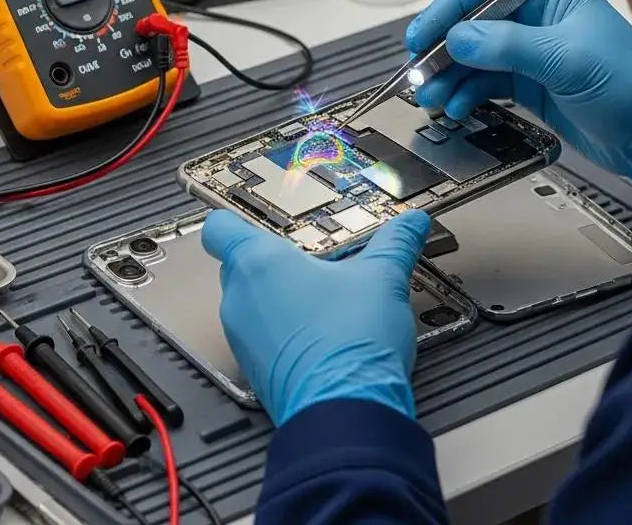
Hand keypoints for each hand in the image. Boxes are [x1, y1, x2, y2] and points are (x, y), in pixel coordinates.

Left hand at [201, 209, 430, 425]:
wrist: (346, 412)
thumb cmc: (350, 340)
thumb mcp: (383, 278)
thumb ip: (395, 243)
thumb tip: (412, 222)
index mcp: (258, 262)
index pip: (219, 228)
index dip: (231, 219)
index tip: (252, 218)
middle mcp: (239, 298)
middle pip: (238, 264)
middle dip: (272, 260)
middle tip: (310, 259)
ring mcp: (242, 338)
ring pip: (250, 303)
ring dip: (278, 298)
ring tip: (321, 298)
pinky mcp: (255, 371)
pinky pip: (260, 338)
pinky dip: (282, 331)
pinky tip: (321, 333)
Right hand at [407, 0, 631, 194]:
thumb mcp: (566, 59)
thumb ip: (507, 46)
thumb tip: (457, 38)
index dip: (450, 8)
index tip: (424, 33)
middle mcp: (537, 18)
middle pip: (473, 23)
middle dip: (443, 48)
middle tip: (419, 70)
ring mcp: (531, 53)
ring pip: (474, 57)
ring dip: (449, 75)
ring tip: (431, 96)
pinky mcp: (530, 85)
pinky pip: (485, 83)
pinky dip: (465, 94)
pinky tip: (455, 106)